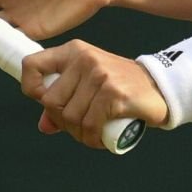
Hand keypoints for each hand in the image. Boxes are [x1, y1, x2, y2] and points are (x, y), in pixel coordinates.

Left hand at [20, 40, 168, 148]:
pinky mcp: (113, 93)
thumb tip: (44, 125)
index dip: (32, 89)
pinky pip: (89, 126)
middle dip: (62, 122)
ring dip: (79, 135)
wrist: (160, 87)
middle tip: (79, 127)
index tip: (46, 103)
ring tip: (92, 134)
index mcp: (73, 51)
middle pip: (50, 101)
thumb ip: (65, 102)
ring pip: (70, 118)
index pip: (32, 64)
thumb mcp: (89, 85)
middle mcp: (84, 58)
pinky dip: (92, 140)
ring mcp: (99, 75)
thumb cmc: (120, 86)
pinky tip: (100, 140)